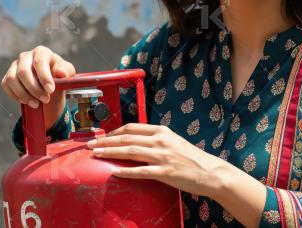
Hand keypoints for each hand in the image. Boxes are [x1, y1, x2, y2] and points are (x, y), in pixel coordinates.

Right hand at [0, 46, 74, 112]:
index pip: (39, 61)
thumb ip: (67, 71)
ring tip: (36, 104)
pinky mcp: (8, 75)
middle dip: (34, 89)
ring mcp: (15, 65)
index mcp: (41, 52)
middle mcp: (26, 56)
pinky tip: (26, 101)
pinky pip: (6, 85)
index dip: (44, 77)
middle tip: (45, 100)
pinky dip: (15, 95)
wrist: (49, 83)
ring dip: (24, 94)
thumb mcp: (67, 72)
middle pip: (23, 71)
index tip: (51, 90)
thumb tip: (60, 73)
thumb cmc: (58, 75)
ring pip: (12, 79)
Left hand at [85, 123, 227, 197]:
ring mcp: (163, 156)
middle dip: (105, 141)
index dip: (113, 132)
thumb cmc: (190, 158)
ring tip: (96, 154)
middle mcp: (161, 141)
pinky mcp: (166, 172)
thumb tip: (134, 141)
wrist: (211, 172)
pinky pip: (142, 171)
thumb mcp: (172, 142)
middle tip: (90, 145)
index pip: (131, 128)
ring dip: (110, 152)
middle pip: (126, 138)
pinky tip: (115, 172)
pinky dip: (127, 171)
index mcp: (161, 131)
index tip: (101, 137)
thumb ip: (155, 140)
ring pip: (130, 151)